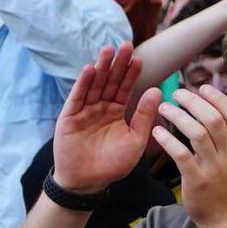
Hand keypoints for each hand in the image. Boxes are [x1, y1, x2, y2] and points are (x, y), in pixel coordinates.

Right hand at [53, 46, 160, 194]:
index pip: (126, 88)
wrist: (88, 182)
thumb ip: (144, 115)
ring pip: (94, 85)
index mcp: (117, 111)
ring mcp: (84, 111)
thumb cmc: (113, 163)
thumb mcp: (135, 138)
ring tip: (108, 50)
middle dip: (118, 64)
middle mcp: (100, 107)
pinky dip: (83, 83)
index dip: (132, 73)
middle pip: (110, 81)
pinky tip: (90, 69)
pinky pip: (77, 97)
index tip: (141, 58)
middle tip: (126, 45)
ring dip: (101, 68)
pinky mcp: (69, 117)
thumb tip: (157, 90)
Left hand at [149, 84, 226, 227]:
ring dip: (178, 117)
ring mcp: (215, 168)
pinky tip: (157, 132)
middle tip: (177, 93)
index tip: (202, 88)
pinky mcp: (197, 180)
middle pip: (213, 120)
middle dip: (194, 102)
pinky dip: (168, 141)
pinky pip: (181, 155)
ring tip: (164, 108)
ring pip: (197, 134)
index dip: (217, 98)